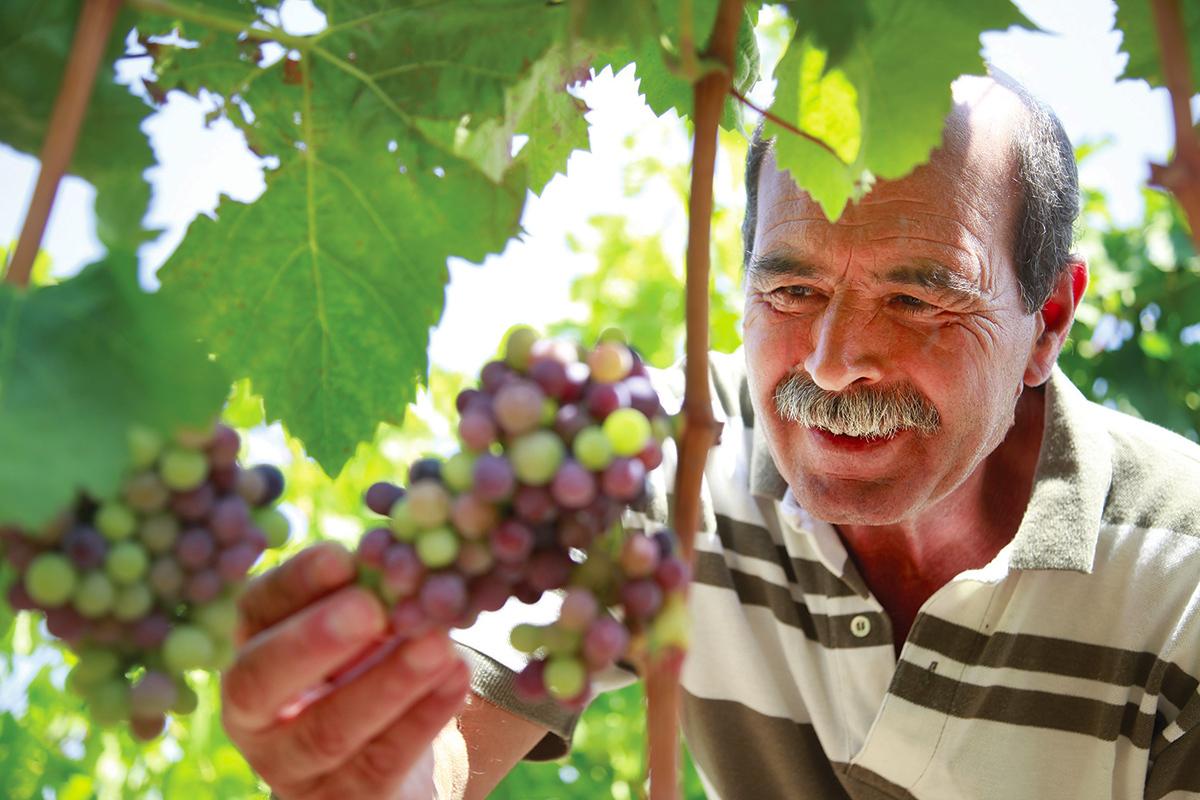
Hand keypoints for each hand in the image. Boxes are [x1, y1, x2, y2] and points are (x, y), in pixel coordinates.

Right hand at [221, 542, 470, 798]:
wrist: (396, 755)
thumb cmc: (376, 663)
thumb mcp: (368, 624)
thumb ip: (374, 591)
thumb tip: (401, 555)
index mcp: (254, 646)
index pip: (257, 609)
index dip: (295, 582)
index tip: (343, 557)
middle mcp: (255, 712)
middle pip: (259, 680)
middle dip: (312, 641)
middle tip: (368, 609)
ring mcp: (292, 767)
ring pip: (328, 730)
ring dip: (387, 683)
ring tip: (437, 644)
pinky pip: (381, 762)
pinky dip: (423, 717)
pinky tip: (457, 678)